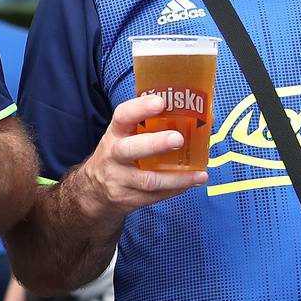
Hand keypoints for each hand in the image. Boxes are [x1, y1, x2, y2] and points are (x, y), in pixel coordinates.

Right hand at [74, 93, 206, 217]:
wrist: (95, 190)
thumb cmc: (120, 155)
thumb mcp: (125, 136)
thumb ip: (154, 126)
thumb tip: (205, 117)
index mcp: (115, 133)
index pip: (122, 116)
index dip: (140, 108)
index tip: (160, 102)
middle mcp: (113, 155)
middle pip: (129, 149)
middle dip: (155, 144)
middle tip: (178, 138)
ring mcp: (119, 179)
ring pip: (146, 180)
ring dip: (175, 177)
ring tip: (198, 173)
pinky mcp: (128, 199)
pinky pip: (154, 195)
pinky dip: (175, 189)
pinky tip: (191, 183)